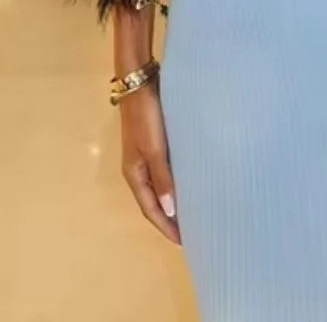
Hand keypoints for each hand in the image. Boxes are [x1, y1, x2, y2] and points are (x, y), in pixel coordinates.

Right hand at [119, 82, 181, 244]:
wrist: (139, 84)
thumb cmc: (146, 117)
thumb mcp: (154, 149)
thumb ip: (163, 178)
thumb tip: (170, 211)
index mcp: (134, 174)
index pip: (150, 209)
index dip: (165, 226)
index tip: (183, 241)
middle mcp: (138, 169)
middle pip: (153, 201)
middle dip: (168, 219)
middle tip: (191, 232)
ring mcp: (145, 156)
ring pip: (159, 187)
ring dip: (172, 202)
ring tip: (192, 213)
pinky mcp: (154, 144)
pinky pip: (164, 172)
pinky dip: (174, 183)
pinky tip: (188, 183)